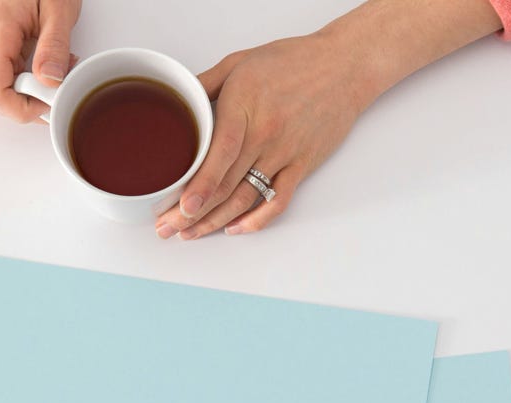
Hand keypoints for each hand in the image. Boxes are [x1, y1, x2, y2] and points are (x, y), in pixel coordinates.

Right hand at [0, 0, 80, 122]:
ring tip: (51, 63)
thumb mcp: (58, 10)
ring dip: (28, 87)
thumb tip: (50, 82)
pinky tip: (37, 60)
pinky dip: (22, 75)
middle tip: (58, 79)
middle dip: (31, 97)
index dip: (22, 109)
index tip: (47, 102)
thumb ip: (54, 48)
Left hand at [155, 31, 370, 239]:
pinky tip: (235, 229)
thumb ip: (205, 83)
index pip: (219, 154)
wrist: (343, 67)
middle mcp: (264, 134)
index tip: (182, 207)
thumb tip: (176, 99)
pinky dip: (256, 220)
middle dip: (193, 213)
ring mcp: (284, 153)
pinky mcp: (301, 166)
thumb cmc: (292, 61)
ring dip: (216, 222)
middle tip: (167, 229)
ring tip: (191, 234)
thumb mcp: (241, 62)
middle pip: (225, 184)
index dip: (201, 185)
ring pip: (246, 198)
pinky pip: (277, 201)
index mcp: (244, 106)